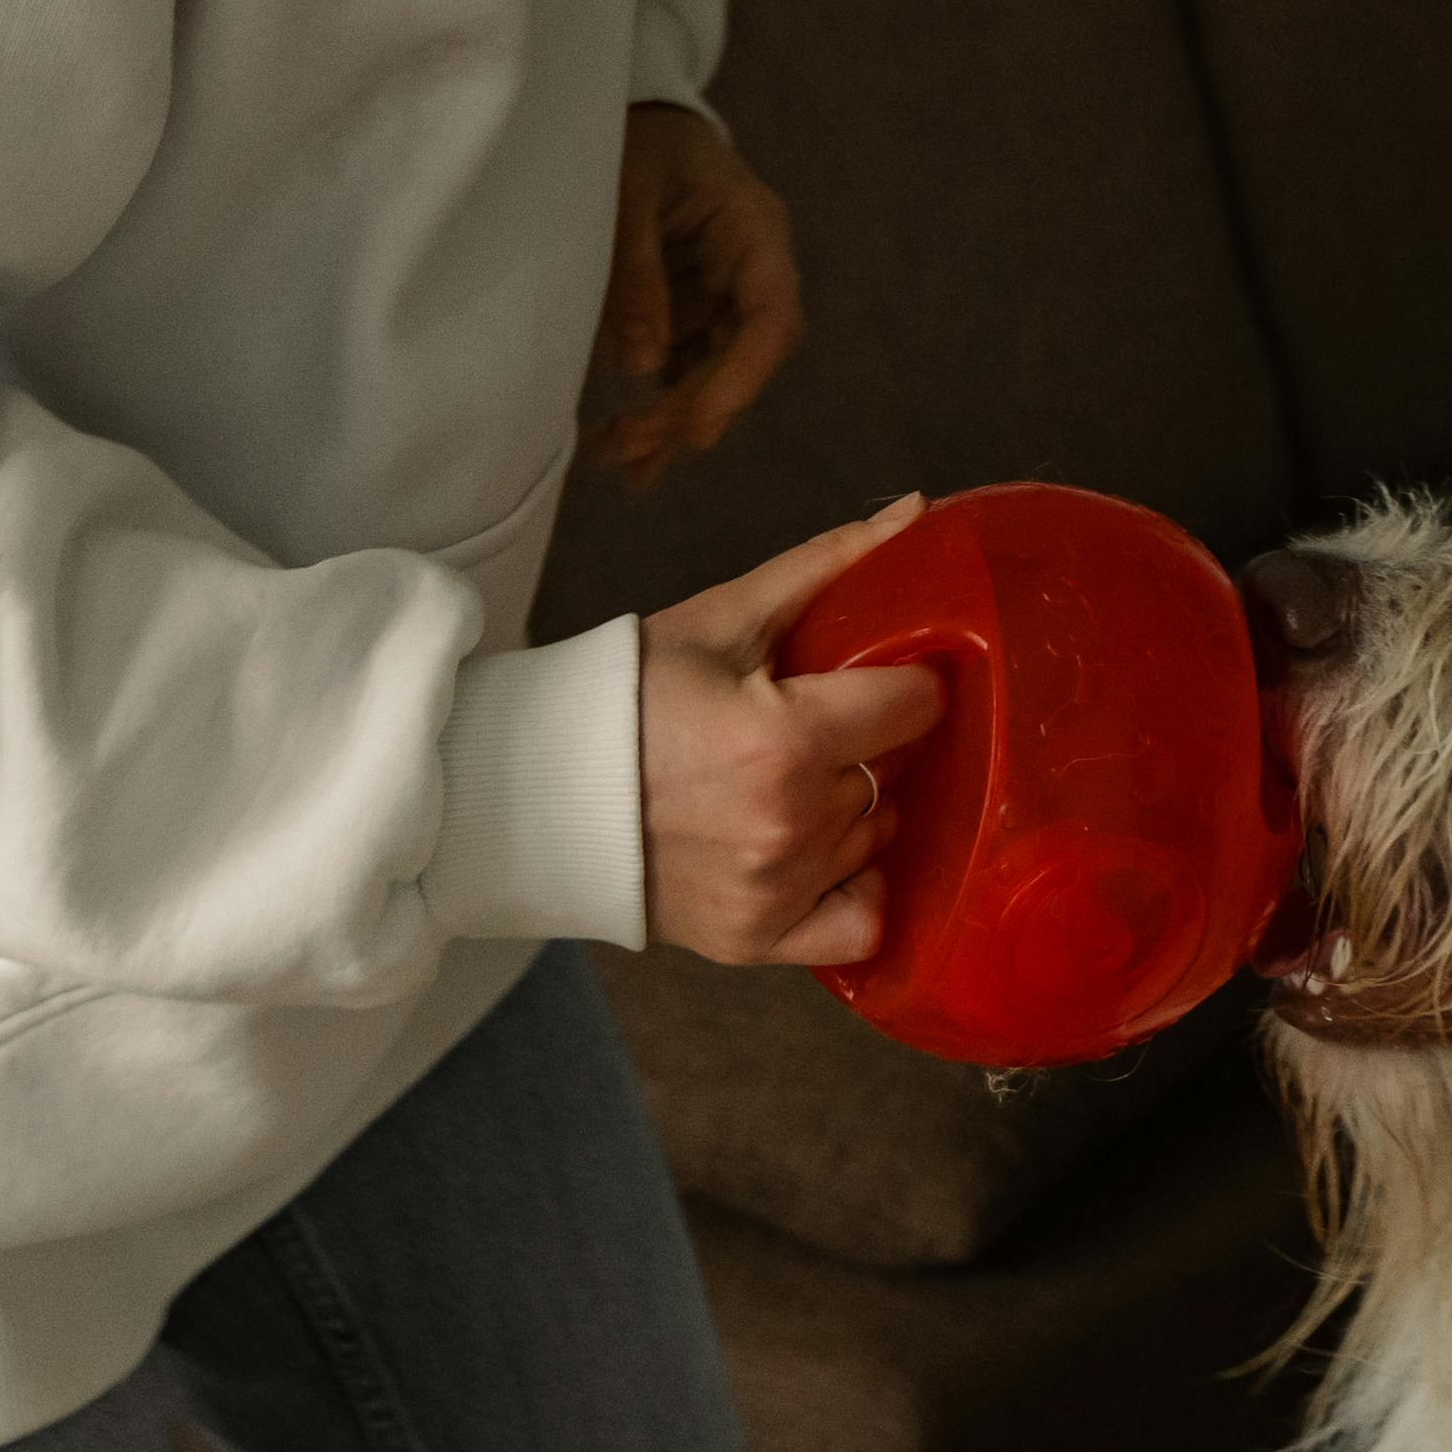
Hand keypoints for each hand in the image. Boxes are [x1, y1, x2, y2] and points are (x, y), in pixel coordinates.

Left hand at [593, 103, 800, 486]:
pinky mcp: (696, 305)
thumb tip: (644, 368)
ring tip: (620, 462)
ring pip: (717, 373)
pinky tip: (624, 445)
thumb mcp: (626, 193)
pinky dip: (660, 405)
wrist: (637, 114)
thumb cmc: (635, 138)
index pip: (772, 319)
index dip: (741, 380)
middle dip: (693, 412)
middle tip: (630, 453)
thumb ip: (635, 274)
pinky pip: (688, 366)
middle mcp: (753, 270)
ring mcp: (725, 292)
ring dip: (674, 421)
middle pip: (744, 360)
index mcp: (755, 232)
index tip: (694, 426)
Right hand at [643, 495, 945, 965]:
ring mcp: (776, 889)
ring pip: (874, 838)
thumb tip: (917, 511)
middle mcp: (791, 823)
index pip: (915, 706)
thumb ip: (826, 566)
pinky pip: (860, 924)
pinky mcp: (756, 940)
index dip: (901, 683)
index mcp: (787, 738)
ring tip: (787, 785)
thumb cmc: (626, 696)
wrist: (533, 788)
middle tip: (807, 730)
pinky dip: (851, 889)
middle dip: (863, 746)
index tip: (872, 681)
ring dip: (849, 810)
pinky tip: (815, 856)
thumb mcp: (722, 619)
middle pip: (890, 773)